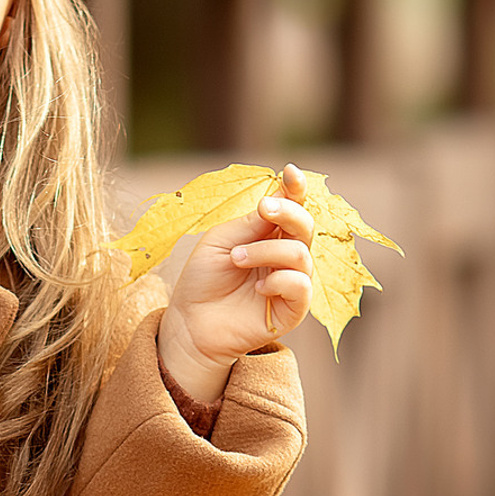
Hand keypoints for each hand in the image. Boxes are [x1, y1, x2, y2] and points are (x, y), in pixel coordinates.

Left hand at [156, 163, 313, 407]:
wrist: (189, 323)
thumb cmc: (203, 279)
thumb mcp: (221, 241)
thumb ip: (251, 223)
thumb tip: (279, 199)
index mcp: (269, 234)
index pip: (293, 206)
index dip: (296, 188)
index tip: (291, 172)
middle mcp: (284, 255)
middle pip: (305, 226)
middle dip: (288, 212)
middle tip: (264, 209)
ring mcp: (289, 282)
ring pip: (300, 254)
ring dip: (267, 251)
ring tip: (236, 258)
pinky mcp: (291, 310)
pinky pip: (302, 287)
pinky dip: (281, 281)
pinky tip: (259, 288)